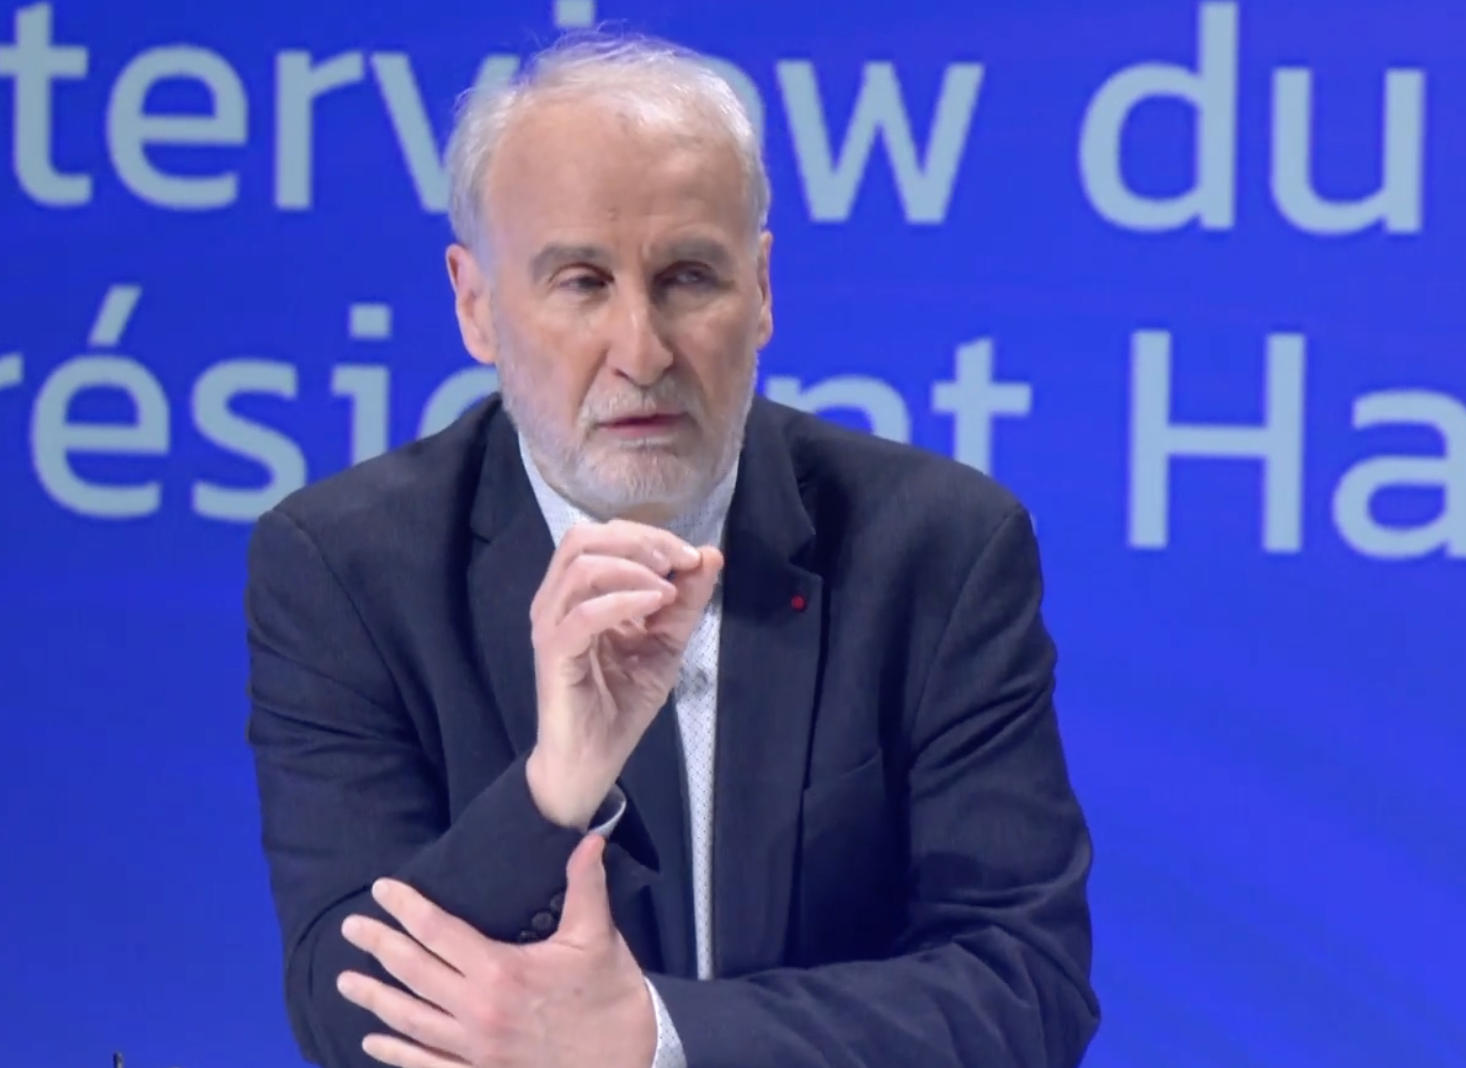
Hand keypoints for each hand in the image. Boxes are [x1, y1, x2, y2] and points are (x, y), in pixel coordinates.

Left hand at [338, 834, 656, 1067]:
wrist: (628, 1060)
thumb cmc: (611, 996)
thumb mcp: (597, 936)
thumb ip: (585, 885)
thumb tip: (587, 839)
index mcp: (501, 970)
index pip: (439, 931)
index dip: (406, 908)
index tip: (382, 890)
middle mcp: (478, 1010)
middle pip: (413, 972)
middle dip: (379, 947)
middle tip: (351, 929)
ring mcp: (475, 1048)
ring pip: (411, 1020)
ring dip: (375, 999)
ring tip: (346, 982)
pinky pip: (426, 1065)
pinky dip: (397, 1052)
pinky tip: (374, 1041)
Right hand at [525, 519, 722, 828]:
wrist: (591, 759)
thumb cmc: (620, 703)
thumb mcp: (666, 645)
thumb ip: (685, 602)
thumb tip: (710, 554)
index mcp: (579, 593)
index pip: (605, 537)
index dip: (650, 536)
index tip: (691, 557)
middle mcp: (557, 600)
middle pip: (585, 539)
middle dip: (639, 541)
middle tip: (677, 563)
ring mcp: (552, 624)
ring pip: (581, 566)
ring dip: (632, 567)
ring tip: (666, 591)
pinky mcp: (555, 652)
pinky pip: (584, 613)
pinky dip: (623, 600)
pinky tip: (655, 604)